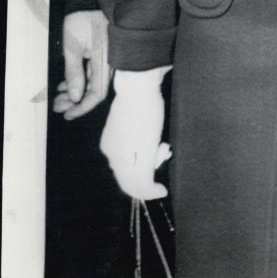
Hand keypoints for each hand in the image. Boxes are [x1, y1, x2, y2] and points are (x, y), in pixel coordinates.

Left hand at [53, 9, 110, 119]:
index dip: (82, 107)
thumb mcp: (72, 46)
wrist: (94, 3)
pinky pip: (93, 74)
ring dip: (75, 92)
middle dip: (74, 101)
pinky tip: (65, 84)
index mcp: (105, 61)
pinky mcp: (105, 56)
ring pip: (92, 83)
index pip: (97, 93)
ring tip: (57, 96)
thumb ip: (74, 72)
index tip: (67, 114)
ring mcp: (108, 60)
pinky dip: (79, 81)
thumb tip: (75, 98)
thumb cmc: (84, 21)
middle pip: (94, 91)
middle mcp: (110, 63)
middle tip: (57, 106)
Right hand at [100, 66, 171, 199]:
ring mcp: (111, 140)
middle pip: (132, 172)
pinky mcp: (115, 129)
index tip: (165, 189)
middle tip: (166, 150)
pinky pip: (130, 147)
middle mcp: (110, 152)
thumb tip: (147, 193)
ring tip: (163, 142)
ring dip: (149, 155)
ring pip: (132, 158)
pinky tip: (153, 135)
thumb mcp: (148, 147)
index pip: (131, 186)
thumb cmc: (146, 115)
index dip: (149, 192)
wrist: (137, 84)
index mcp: (118, 160)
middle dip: (152, 167)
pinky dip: (143, 146)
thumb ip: (145, 174)